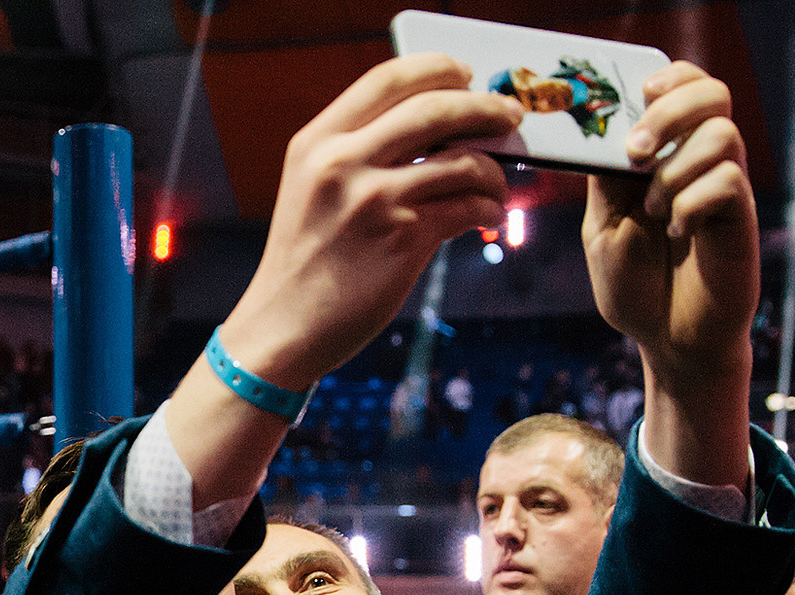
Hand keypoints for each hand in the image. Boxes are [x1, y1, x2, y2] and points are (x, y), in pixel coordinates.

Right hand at [222, 54, 517, 387]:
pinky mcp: (404, 238)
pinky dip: (489, 208)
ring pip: (463, 160)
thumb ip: (356, 150)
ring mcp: (374, 200)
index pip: (388, 78)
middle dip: (485, 108)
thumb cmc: (307, 258)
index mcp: (317, 142)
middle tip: (510, 117)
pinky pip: (468, 206)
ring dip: (494, 172)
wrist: (285, 325)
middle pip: (435, 108)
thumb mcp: (312, 188)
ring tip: (496, 188)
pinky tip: (486, 217)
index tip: (467, 77)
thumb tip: (437, 121)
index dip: (438, 69)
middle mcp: (342, 163)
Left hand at [584, 63, 757, 378]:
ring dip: (675, 170)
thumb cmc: (635, 287)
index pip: (679, 89)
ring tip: (654, 212)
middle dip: (670, 110)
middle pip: (711, 93)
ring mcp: (723, 187)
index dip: (665, 79)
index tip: (637, 97)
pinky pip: (728, 181)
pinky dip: (692, 203)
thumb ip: (606, 183)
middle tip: (637, 149)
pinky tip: (678, 231)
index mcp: (662, 158)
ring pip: (721, 133)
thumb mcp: (603, 230)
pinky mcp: (740, 216)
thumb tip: (607, 135)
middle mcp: (698, 163)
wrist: (667, 339)